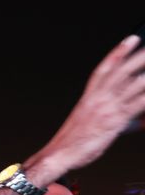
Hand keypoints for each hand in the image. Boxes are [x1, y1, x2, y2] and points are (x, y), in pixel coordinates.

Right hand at [32, 34, 144, 176]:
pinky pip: (137, 105)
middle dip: (139, 57)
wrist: (59, 154)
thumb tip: (138, 121)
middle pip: (121, 71)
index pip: (104, 69)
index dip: (118, 53)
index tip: (131, 40)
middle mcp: (97, 99)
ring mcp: (106, 109)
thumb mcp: (93, 126)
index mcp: (89, 97)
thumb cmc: (73, 143)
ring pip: (133, 85)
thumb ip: (119, 119)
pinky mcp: (114, 121)